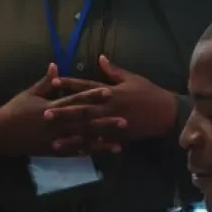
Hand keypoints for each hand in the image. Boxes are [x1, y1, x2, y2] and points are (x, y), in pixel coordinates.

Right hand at [0, 64, 127, 157]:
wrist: (0, 133)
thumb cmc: (15, 110)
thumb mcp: (29, 93)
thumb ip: (46, 82)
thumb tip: (56, 65)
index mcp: (51, 106)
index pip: (75, 99)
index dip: (93, 95)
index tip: (109, 91)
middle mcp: (56, 123)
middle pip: (84, 122)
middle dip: (105, 121)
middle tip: (124, 119)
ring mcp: (55, 139)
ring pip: (82, 140)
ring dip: (102, 141)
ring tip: (120, 142)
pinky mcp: (53, 150)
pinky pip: (73, 152)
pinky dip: (88, 152)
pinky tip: (101, 153)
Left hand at [46, 55, 179, 150]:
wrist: (167, 113)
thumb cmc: (149, 93)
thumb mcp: (132, 78)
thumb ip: (113, 71)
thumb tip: (100, 58)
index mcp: (110, 91)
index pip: (86, 86)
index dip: (69, 84)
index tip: (53, 82)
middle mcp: (109, 107)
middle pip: (82, 109)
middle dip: (63, 112)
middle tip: (44, 114)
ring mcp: (113, 123)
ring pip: (88, 130)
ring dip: (70, 135)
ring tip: (53, 141)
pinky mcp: (118, 136)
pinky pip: (101, 143)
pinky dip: (88, 148)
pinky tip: (75, 153)